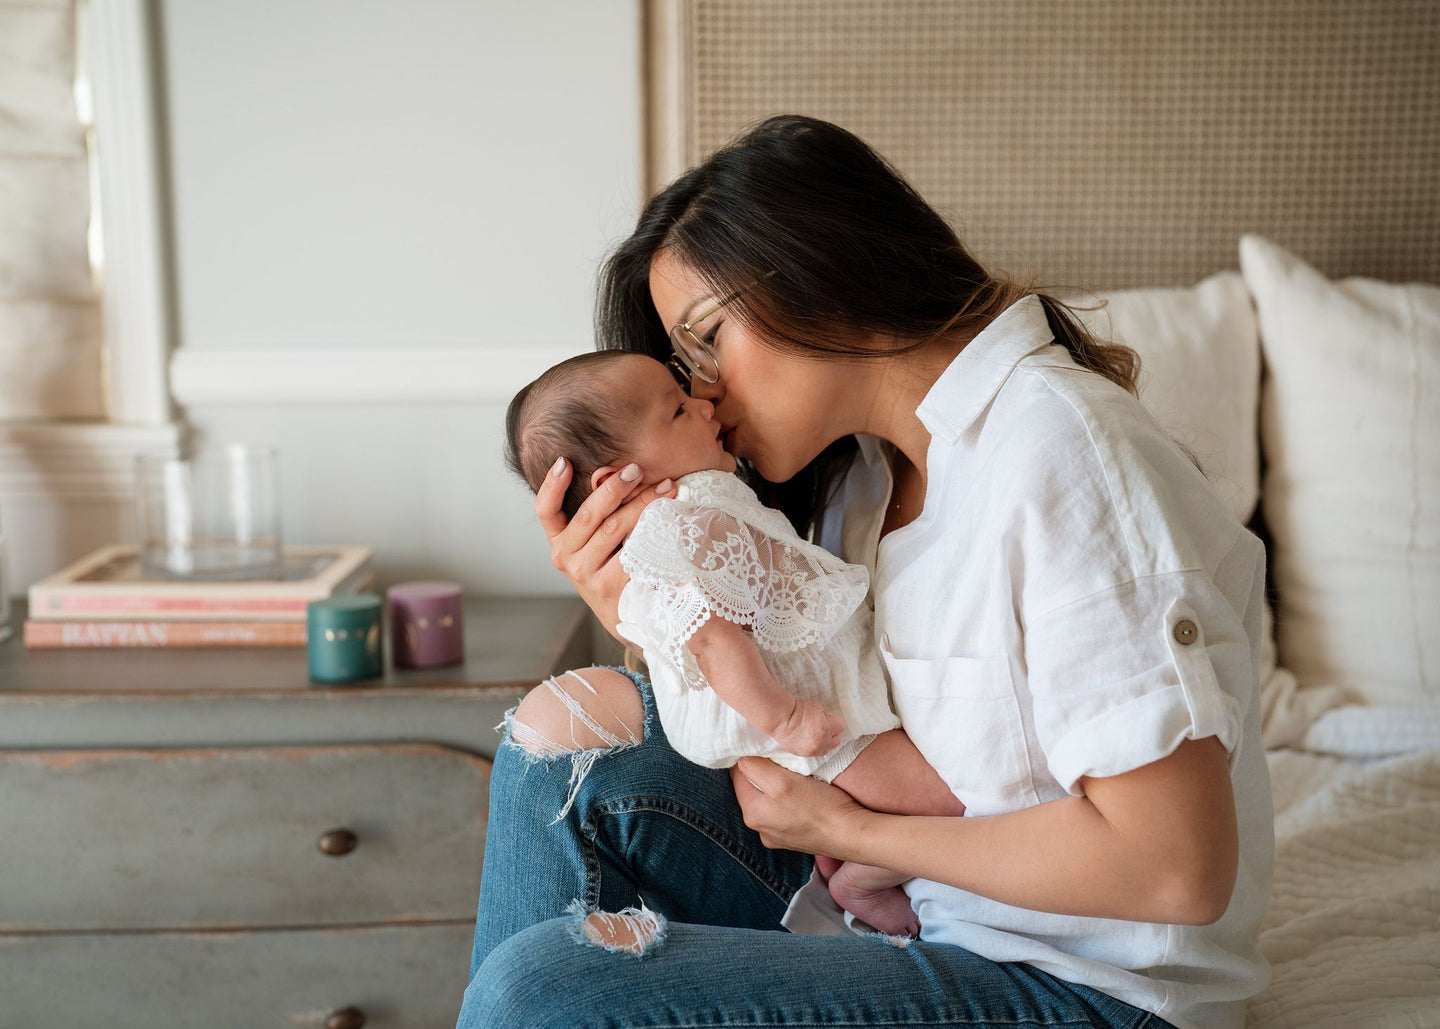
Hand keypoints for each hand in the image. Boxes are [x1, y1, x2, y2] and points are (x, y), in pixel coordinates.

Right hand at [535, 459, 675, 638]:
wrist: (624, 615)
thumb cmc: (610, 568)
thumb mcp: (593, 544)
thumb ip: (597, 515)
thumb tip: (620, 472)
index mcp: (559, 541)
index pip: (545, 510)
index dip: (551, 485)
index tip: (564, 461)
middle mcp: (565, 557)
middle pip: (589, 514)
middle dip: (615, 487)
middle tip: (637, 469)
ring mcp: (584, 573)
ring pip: (614, 528)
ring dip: (642, 504)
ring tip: (666, 487)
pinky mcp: (608, 586)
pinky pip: (632, 550)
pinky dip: (651, 531)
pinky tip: (667, 519)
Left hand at [730, 756, 866, 856]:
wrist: (854, 834)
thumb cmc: (820, 807)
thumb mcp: (781, 782)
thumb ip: (756, 767)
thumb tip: (741, 757)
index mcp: (752, 814)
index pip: (739, 775)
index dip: (751, 756)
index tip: (766, 745)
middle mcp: (761, 828)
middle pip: (754, 787)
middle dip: (766, 770)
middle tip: (784, 757)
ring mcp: (778, 835)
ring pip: (770, 797)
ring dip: (779, 783)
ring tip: (796, 774)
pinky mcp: (795, 836)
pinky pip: (785, 809)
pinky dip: (792, 798)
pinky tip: (806, 792)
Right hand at [772, 699, 845, 756]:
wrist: (780, 720)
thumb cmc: (797, 710)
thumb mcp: (817, 706)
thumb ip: (825, 716)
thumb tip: (827, 720)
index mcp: (826, 728)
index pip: (841, 726)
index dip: (835, 720)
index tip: (830, 718)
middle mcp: (821, 742)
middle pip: (836, 741)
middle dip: (833, 733)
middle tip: (826, 726)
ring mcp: (812, 750)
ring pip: (826, 749)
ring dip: (824, 742)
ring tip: (817, 735)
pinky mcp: (803, 754)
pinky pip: (814, 752)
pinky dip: (813, 747)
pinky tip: (808, 739)